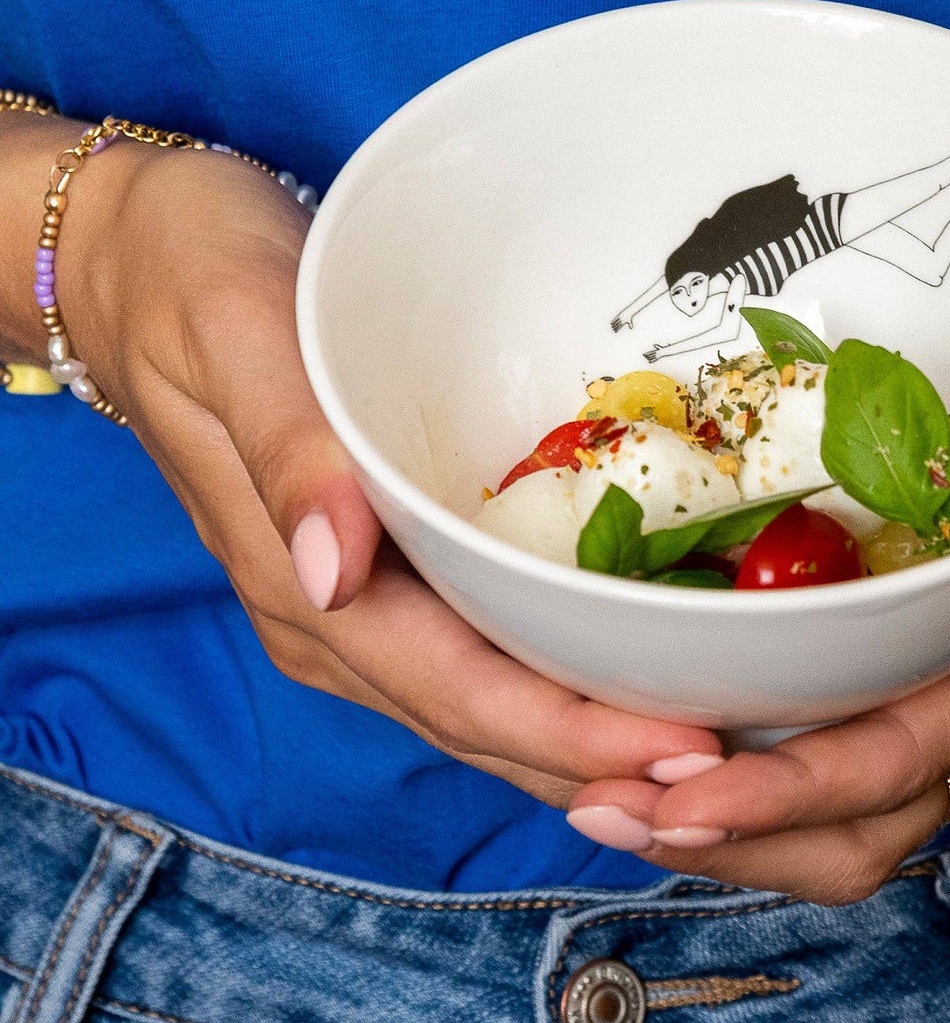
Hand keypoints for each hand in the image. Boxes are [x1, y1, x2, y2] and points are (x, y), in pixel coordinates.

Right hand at [55, 142, 721, 806]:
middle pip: (481, 720)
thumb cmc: (192, 275)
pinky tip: (624, 677)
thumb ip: (287, 453)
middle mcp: (331, 614)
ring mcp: (357, 597)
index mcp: (298, 580)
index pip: (451, 688)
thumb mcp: (231, 332)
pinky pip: (481, 648)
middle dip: (602, 758)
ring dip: (588, 738)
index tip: (680, 752)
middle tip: (734, 768)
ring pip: (485, 702)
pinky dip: (556, 681)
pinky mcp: (384, 563)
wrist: (142, 254)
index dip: (566, 733)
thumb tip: (333, 573)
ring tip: (706, 748)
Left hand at [566, 268, 949, 901]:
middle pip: (849, 823)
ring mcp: (920, 690)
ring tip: (598, 797)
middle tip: (598, 808)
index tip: (678, 799)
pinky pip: (806, 745)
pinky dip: (726, 763)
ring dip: (712, 821)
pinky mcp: (882, 663)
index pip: (899, 757)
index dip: (790, 792)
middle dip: (726, 834)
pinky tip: (645, 740)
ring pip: (823, 814)